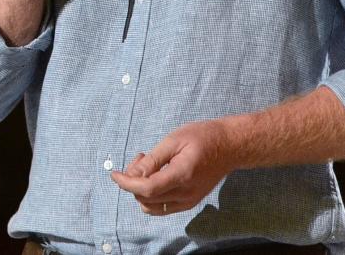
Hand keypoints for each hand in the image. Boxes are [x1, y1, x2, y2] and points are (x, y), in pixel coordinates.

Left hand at [110, 120, 235, 214]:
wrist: (230, 147)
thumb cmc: (203, 137)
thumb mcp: (175, 139)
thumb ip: (153, 159)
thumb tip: (133, 174)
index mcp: (182, 175)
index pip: (147, 189)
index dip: (126, 183)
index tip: (114, 174)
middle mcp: (186, 194)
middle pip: (146, 199)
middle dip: (133, 181)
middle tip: (140, 157)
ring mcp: (189, 201)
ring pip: (151, 207)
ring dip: (141, 190)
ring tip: (148, 165)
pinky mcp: (190, 202)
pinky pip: (162, 207)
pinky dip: (152, 195)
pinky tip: (156, 175)